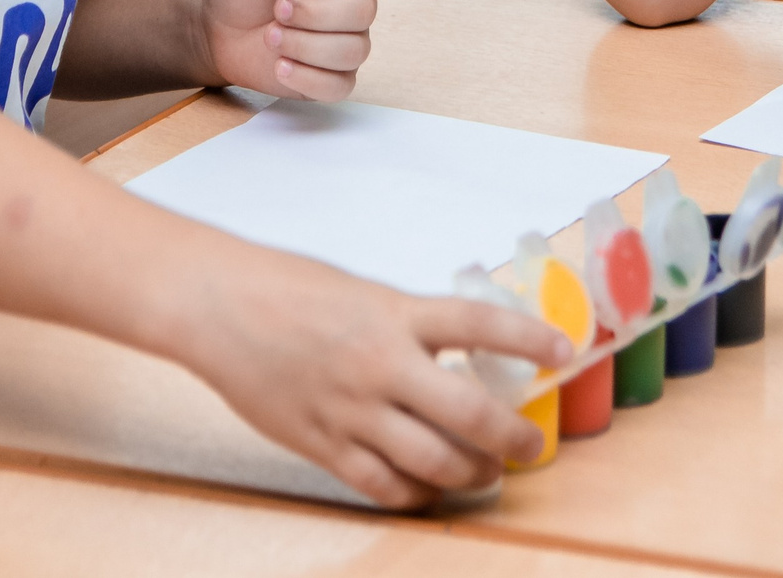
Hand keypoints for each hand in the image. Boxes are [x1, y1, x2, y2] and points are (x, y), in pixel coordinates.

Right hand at [176, 243, 571, 507]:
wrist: (219, 307)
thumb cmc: (288, 288)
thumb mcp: (363, 291)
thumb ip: (408, 322)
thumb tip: (460, 349)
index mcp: (394, 312)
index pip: (478, 324)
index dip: (528, 338)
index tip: (564, 349)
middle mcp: (379, 363)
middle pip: (467, 412)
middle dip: (512, 436)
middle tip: (531, 446)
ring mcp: (350, 409)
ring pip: (432, 460)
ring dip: (471, 473)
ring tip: (486, 473)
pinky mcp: (321, 443)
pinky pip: (381, 484)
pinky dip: (414, 494)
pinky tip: (429, 490)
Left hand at [201, 0, 395, 99]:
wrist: (214, 24)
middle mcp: (351, 5)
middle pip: (365, 11)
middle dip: (315, 12)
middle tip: (278, 8)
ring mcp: (342, 43)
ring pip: (352, 51)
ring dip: (304, 44)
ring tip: (270, 35)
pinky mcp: (328, 78)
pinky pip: (339, 86)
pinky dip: (306, 77)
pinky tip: (279, 65)